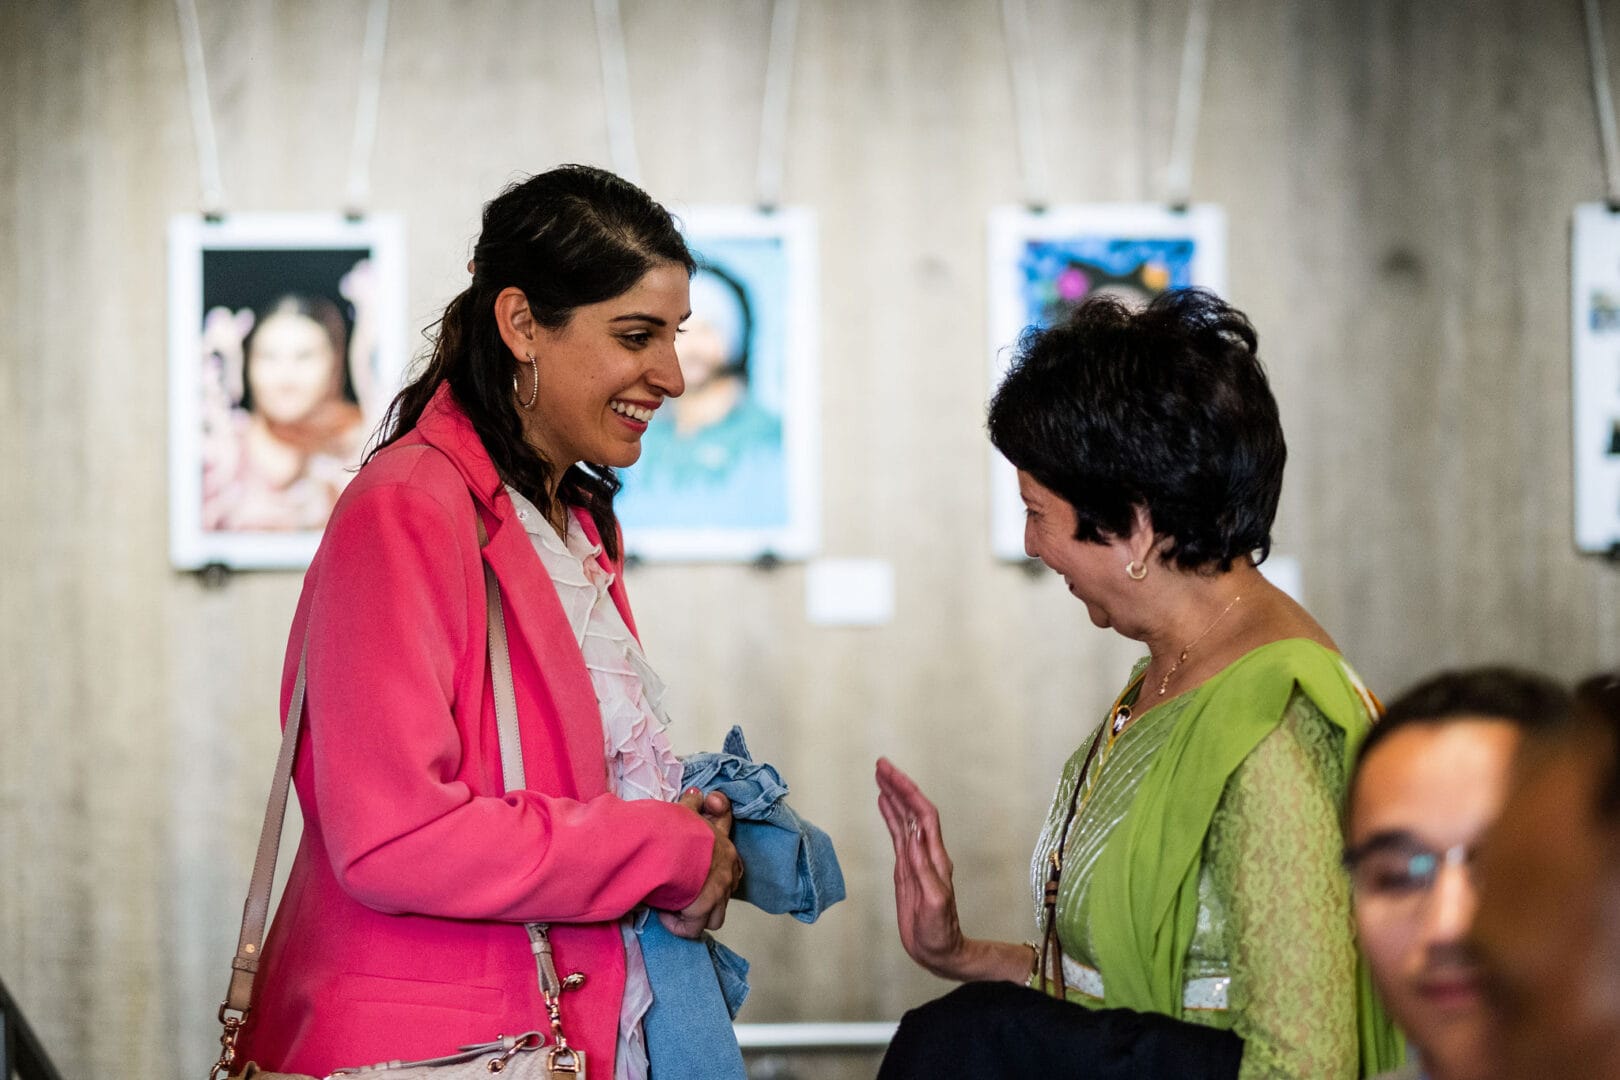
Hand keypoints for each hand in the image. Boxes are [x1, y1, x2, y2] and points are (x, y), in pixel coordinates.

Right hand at [658, 788, 741, 938]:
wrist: (671, 842)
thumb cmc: (675, 827)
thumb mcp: (685, 811)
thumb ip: (692, 805)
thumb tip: (697, 794)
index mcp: (724, 845)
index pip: (732, 862)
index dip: (718, 867)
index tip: (698, 874)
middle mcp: (727, 868)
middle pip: (725, 891)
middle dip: (707, 896)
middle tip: (684, 894)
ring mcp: (720, 890)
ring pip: (715, 914)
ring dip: (696, 914)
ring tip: (676, 907)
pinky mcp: (704, 907)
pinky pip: (693, 927)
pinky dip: (680, 926)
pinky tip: (664, 914)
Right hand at [876, 757, 972, 979]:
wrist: (939, 951)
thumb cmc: (939, 932)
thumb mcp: (933, 902)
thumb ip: (923, 869)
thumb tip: (914, 834)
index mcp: (935, 858)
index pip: (922, 815)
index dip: (908, 792)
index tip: (889, 774)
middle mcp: (927, 852)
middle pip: (913, 810)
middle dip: (899, 786)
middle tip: (881, 764)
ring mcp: (916, 859)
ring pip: (905, 820)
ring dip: (894, 797)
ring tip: (880, 776)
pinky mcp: (907, 869)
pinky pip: (898, 836)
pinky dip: (890, 817)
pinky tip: (883, 805)